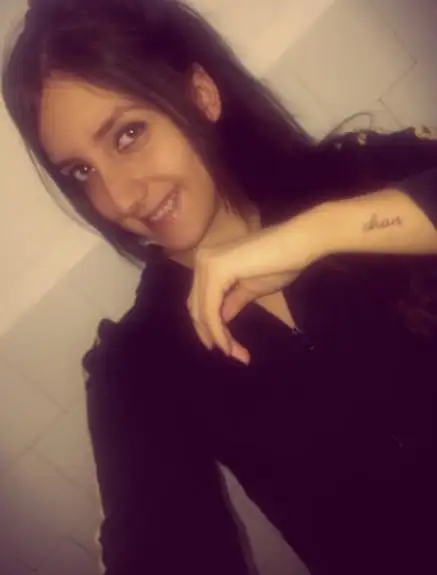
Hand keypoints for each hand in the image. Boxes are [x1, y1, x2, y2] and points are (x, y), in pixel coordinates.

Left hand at [187, 217, 321, 363]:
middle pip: (195, 307)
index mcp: (209, 263)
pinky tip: (229, 346)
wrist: (298, 246)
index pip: (199, 300)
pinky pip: (210, 310)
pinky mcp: (215, 271)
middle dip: (211, 336)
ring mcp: (206, 264)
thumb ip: (231, 303)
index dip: (209, 328)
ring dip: (217, 338)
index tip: (228, 349)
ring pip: (201, 312)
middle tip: (233, 355)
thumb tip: (220, 323)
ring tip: (235, 354)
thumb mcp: (249, 290)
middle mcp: (202, 260)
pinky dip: (218, 331)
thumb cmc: (280, 263)